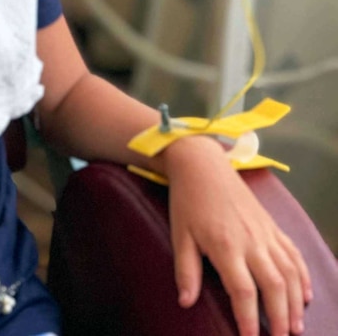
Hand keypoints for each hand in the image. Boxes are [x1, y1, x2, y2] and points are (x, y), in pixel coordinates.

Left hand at [162, 136, 312, 335]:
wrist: (203, 166)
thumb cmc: (188, 202)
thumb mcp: (180, 235)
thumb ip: (185, 270)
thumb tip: (185, 302)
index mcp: (225, 246)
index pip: (243, 291)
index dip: (248, 318)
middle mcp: (251, 241)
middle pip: (274, 286)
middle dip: (280, 318)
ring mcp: (265, 233)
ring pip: (290, 273)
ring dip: (296, 303)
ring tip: (296, 328)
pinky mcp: (272, 226)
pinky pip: (294, 254)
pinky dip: (304, 277)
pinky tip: (306, 296)